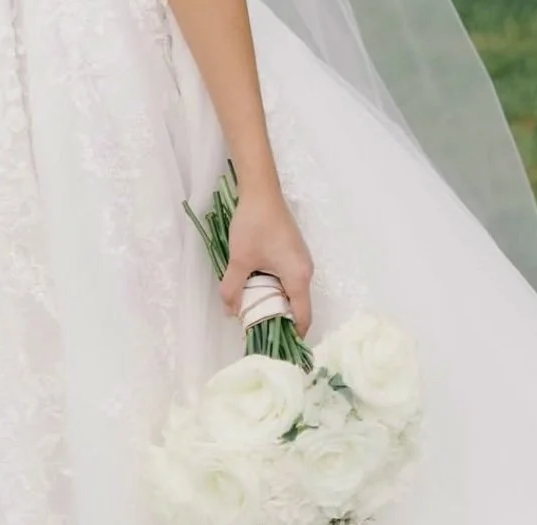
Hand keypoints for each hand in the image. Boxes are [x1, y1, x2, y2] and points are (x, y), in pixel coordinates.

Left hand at [219, 185, 314, 337]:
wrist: (261, 191)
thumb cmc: (254, 225)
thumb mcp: (240, 259)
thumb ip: (233, 288)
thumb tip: (230, 311)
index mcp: (298, 277)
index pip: (303, 317)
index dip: (292, 335)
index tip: (276, 345)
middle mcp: (306, 270)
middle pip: (298, 305)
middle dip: (279, 318)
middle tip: (257, 327)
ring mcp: (301, 259)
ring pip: (292, 291)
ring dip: (275, 301)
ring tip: (253, 307)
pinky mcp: (293, 251)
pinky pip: (289, 277)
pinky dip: (276, 286)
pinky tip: (257, 285)